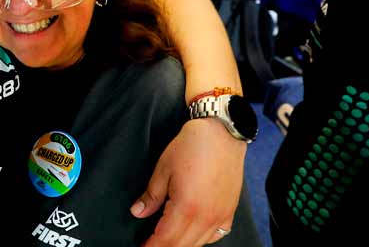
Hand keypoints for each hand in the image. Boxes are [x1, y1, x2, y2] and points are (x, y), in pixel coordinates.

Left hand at [131, 119, 245, 245]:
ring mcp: (220, 216)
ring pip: (198, 243)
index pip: (165, 239)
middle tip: (150, 245)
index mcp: (187, 208)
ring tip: (167, 239)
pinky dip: (201, 239)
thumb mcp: (164, 169)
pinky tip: (192, 233)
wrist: (221, 134)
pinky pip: (215, 235)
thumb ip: (151, 196)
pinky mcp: (230, 211)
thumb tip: (138, 212)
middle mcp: (206, 217)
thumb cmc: (191, 147)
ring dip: (181, 244)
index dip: (151, 246)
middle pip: (181, 245)